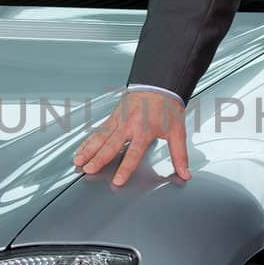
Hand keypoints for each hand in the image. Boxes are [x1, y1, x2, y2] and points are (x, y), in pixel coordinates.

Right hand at [71, 89, 190, 185]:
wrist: (159, 84)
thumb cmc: (168, 108)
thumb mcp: (178, 131)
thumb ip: (180, 155)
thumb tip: (185, 174)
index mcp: (145, 130)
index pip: (134, 153)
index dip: (125, 167)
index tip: (117, 180)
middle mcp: (129, 125)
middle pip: (111, 145)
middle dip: (99, 158)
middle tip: (88, 170)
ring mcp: (119, 120)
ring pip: (100, 137)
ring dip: (88, 150)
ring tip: (78, 161)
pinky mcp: (113, 117)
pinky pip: (98, 131)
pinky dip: (88, 141)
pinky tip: (80, 150)